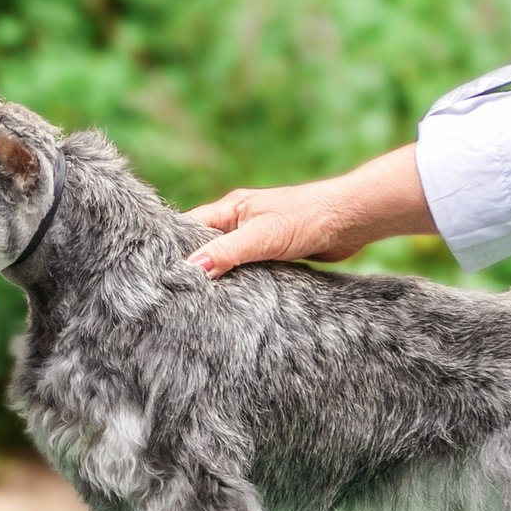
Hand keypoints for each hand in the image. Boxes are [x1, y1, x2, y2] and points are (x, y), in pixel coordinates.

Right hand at [183, 145, 436, 276]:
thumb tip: (191, 269)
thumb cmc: (307, 217)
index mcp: (231, 208)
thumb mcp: (261, 236)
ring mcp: (258, 237)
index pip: (189, 226)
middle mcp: (241, 221)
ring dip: (219, 277)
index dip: (174, 247)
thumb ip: (227, 252)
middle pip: (206, 245)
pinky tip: (233, 300)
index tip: (158, 272)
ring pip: (228, 259)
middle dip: (194, 266)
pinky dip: (241, 282)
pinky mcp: (275, 253)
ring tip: (198, 302)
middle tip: (175, 293)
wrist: (351, 220)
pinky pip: (249, 269)